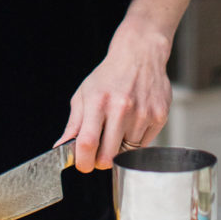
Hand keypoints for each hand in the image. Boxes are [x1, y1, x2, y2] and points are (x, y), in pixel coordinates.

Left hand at [58, 18, 172, 171]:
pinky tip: (133, 121)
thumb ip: (74, 124)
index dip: (83, 161)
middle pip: (108, 156)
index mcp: (98, 102)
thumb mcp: (84, 94)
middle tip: (99, 153)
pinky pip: (144, 144)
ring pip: (127, 152)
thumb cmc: (110, 75)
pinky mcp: (159, 117)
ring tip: (119, 126)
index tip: (83, 165)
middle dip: (100, 162)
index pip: (88, 143)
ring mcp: (143, 114)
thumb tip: (61, 147)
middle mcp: (122, 108)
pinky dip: (136, 140)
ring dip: (120, 148)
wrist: (140, 55)